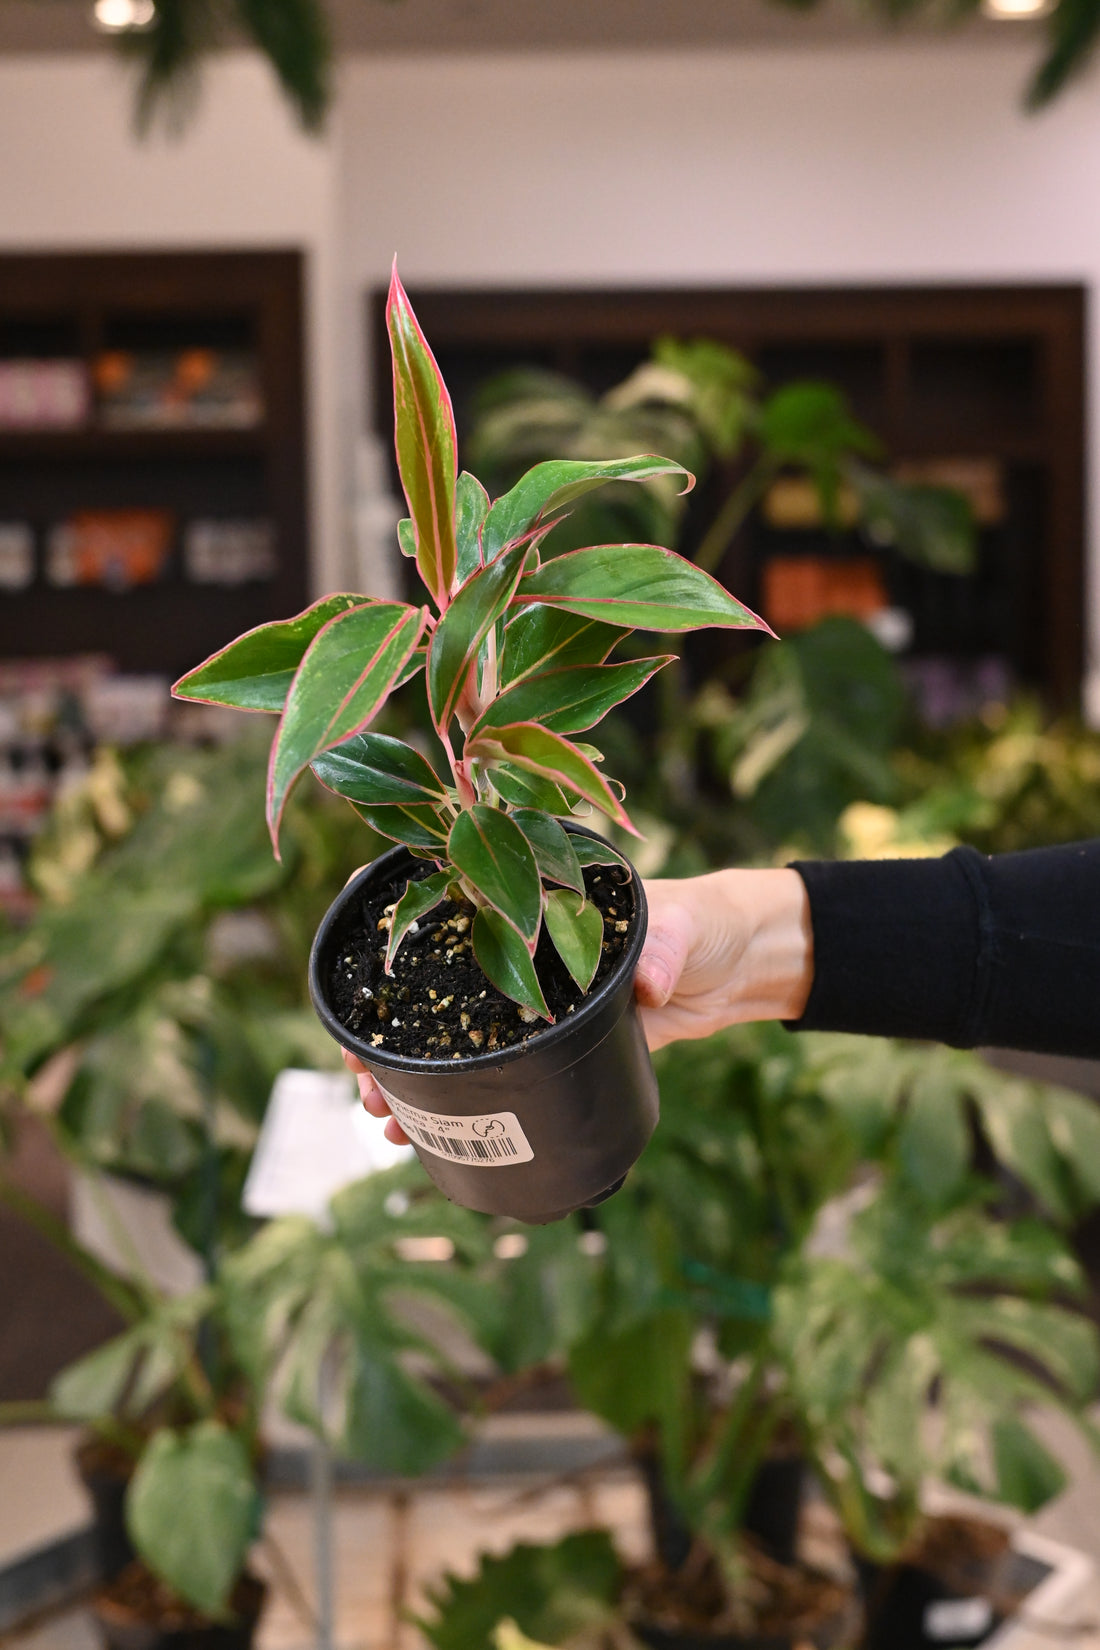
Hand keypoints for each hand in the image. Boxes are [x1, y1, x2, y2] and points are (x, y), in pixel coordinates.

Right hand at [344, 865, 813, 1127]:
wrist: (742, 964)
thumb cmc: (709, 921)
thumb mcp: (687, 925)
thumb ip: (667, 948)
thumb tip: (648, 983)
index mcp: (532, 898)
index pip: (441, 913)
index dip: (389, 944)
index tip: (358, 985)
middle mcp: (516, 945)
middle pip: (429, 984)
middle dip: (387, 1031)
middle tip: (366, 1079)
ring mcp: (530, 997)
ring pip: (452, 1033)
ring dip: (412, 1074)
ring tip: (386, 1117)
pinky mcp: (555, 1040)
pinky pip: (495, 1070)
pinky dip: (461, 1099)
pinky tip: (428, 1132)